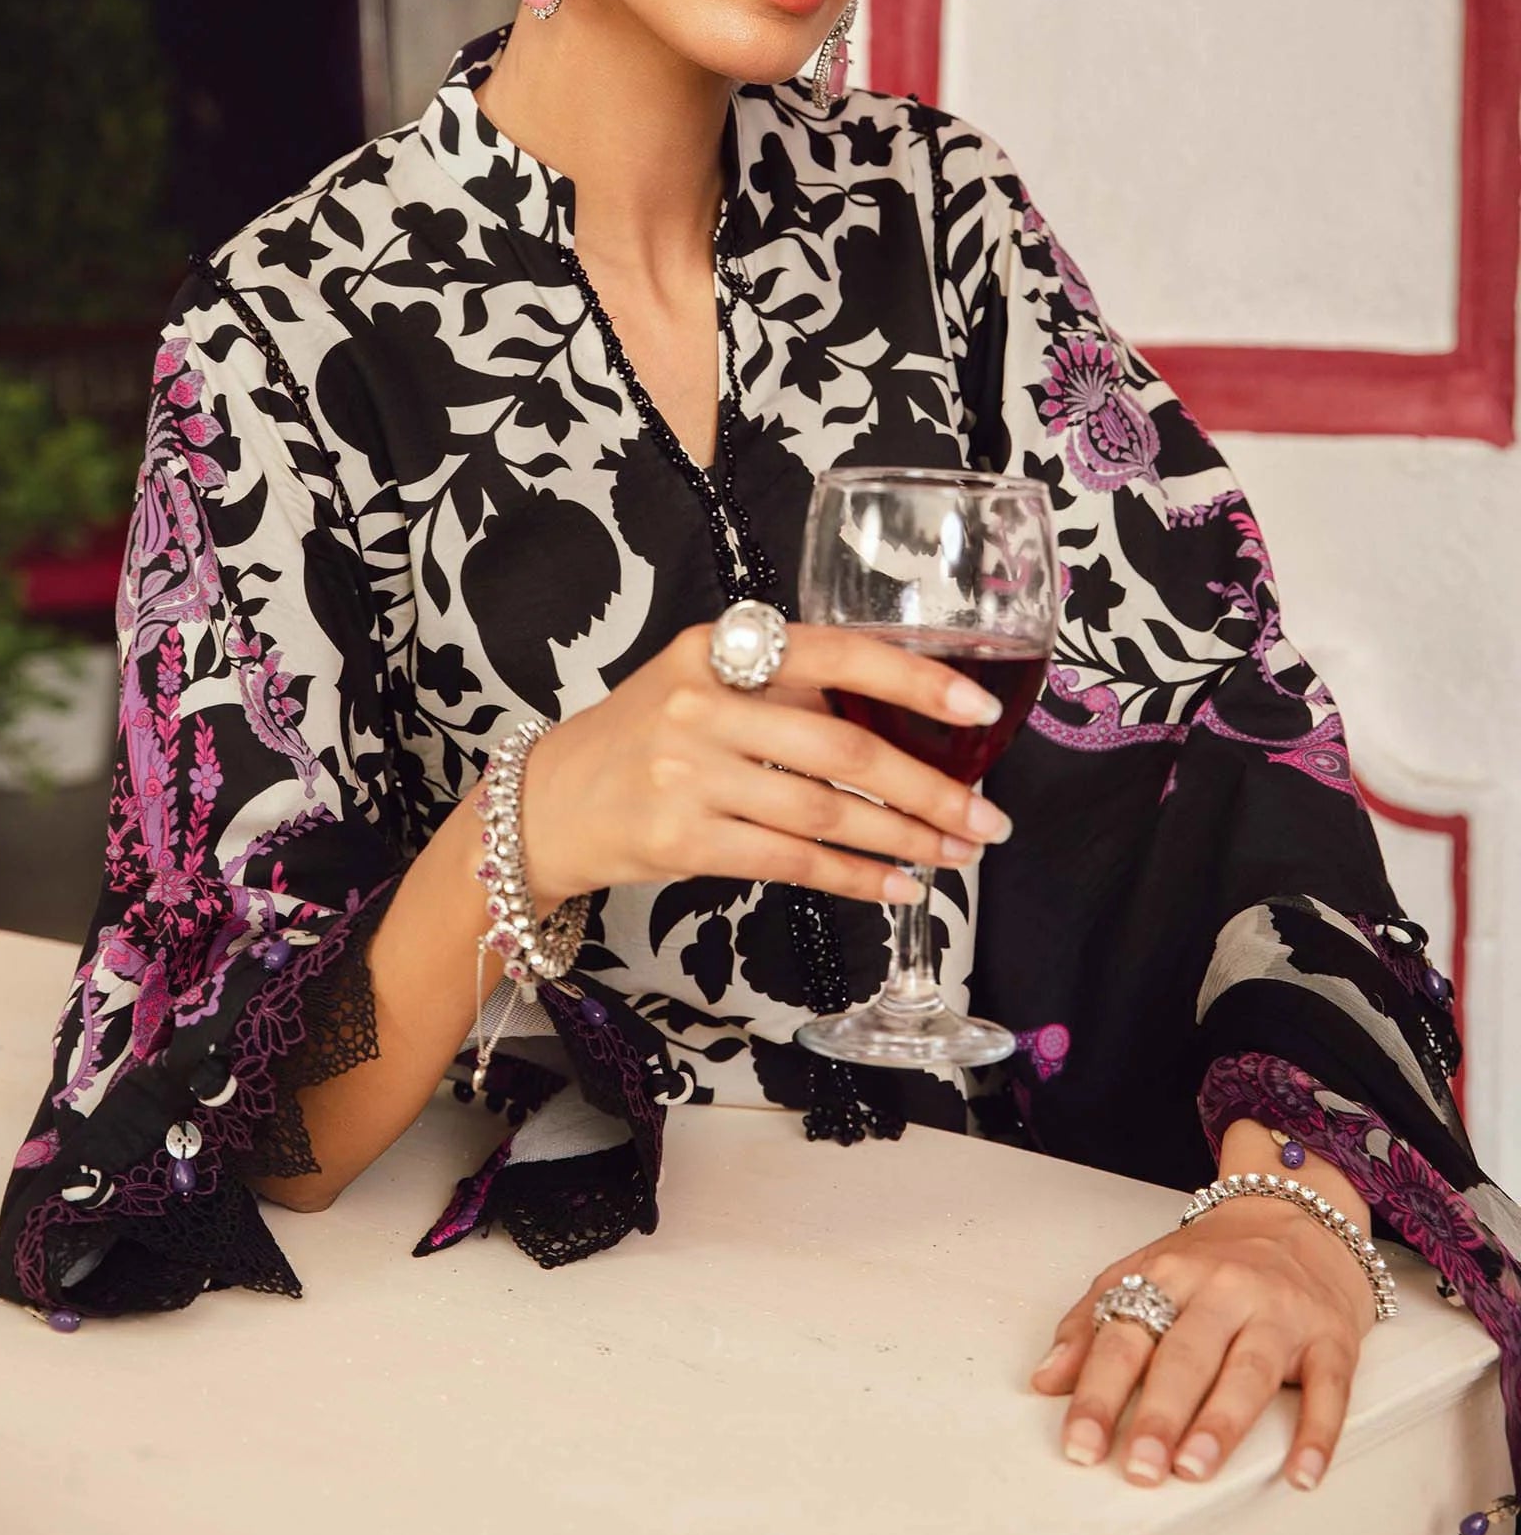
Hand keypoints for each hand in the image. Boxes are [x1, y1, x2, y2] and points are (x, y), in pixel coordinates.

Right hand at [517, 618, 1010, 917]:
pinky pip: (792, 862)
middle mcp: (704, 703)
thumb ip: (783, 686)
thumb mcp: (701, 680)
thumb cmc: (644, 738)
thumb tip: (903, 718)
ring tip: (956, 855)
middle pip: (845, 747)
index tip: (979, 712)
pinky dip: (854, 878)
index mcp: (719, 647)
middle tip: (987, 817)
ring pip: (826, 812)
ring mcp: (690, 773)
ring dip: (904, 839)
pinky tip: (896, 886)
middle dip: (930, 789)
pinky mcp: (683, 839)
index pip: (837, 653)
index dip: (916, 680)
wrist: (548, 801)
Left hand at [1030, 1196, 1377, 1492]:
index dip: (1098, 1392)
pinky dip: (1317, 1433)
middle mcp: (1224, 1290)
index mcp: (1171, 1273)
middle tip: (1137, 1465)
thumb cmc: (1217, 1257)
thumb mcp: (1145, 1271)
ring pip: (1249, 1370)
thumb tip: (1046, 1379)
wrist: (1298, 1215)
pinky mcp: (1331, 1336)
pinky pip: (1329, 1388)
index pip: (1125, 1335)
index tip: (1079, 1443)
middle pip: (1186, 1354)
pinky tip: (1301, 1471)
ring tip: (1194, 1466)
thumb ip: (1092, 1323)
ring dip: (1220, 1423)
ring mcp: (1279, 1312)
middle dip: (1158, 1414)